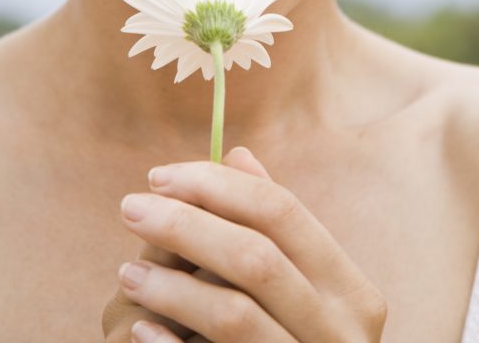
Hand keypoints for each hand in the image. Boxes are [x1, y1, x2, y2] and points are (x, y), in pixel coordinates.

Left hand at [106, 146, 387, 341]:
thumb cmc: (297, 341)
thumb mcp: (302, 287)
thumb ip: (274, 226)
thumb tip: (237, 153)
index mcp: (351, 291)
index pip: (282, 211)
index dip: (218, 186)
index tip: (161, 176)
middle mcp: (343, 333)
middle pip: (257, 257)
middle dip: (186, 224)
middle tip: (130, 208)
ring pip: (235, 314)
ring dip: (172, 285)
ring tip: (127, 270)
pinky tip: (140, 326)